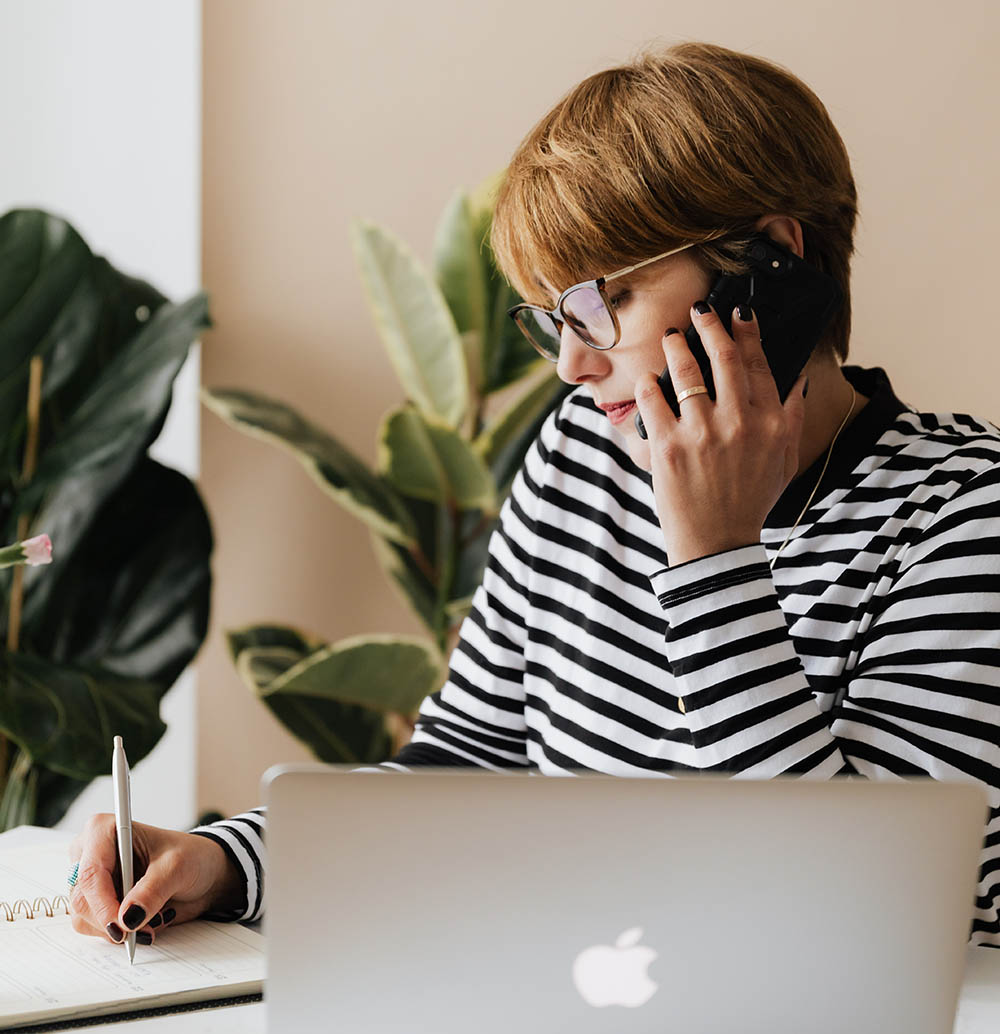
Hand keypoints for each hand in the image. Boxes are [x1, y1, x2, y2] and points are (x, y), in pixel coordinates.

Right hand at [68, 814, 244, 944]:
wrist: (203, 872)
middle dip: (114, 919)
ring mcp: (91, 881)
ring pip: (84, 918)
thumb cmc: (190, 857)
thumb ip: (153, 891)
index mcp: (104, 831)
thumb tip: (127, 917)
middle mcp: (90, 854)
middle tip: (146, 926)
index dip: (103, 903)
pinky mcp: (96, 902)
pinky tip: (145, 921)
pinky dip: (120, 932)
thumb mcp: (177, 867)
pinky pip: (94, 928)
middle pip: (82, 899)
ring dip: (119, 928)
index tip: (122, 925)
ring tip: (153, 918)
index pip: (90, 872)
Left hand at [633, 302, 806, 566]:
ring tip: (670, 336)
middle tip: (699, 310)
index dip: (748, 331)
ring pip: (686, 372)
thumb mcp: (785, 460)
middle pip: (724, 357)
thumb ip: (792, 418)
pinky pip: (653, 400)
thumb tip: (796, 378)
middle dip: (710, 325)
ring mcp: (702, 433)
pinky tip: (647, 378)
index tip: (740, 310)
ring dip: (676, 346)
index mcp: (770, 423)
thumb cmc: (750, 501)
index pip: (759, 364)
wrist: (717, 543)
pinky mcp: (668, 447)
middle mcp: (739, 423)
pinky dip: (648, 384)